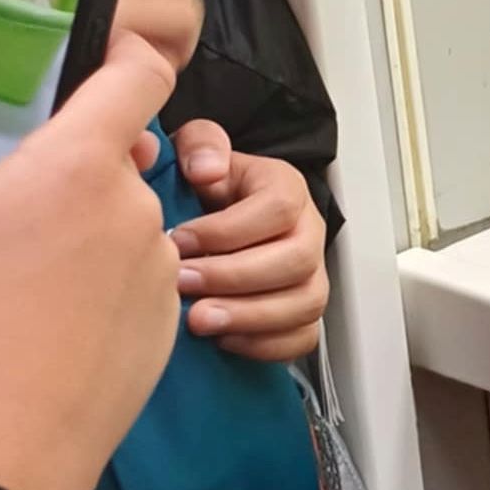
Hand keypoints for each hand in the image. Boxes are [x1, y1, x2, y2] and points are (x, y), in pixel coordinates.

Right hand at [0, 35, 179, 489]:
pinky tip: (45, 339)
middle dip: (68, 185)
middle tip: (5, 232)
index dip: (129, 59)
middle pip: (113, 169)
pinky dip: (98, 298)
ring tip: (13, 300)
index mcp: (72, 169)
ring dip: (80, 247)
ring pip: (119, 235)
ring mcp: (156, 274)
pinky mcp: (167, 331)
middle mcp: (133, 211)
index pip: (134, 81)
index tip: (118, 56)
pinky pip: (132, 291)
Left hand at [170, 127, 328, 361]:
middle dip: (235, 276)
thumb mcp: (199, 152)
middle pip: (297, 260)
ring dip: (250, 316)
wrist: (215, 222)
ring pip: (305, 303)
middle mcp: (308, 233)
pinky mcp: (302, 313)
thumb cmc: (206, 190)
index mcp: (286, 190)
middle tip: (183, 283)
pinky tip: (224, 340)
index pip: (277, 209)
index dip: (227, 230)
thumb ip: (201, 145)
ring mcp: (310, 276)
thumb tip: (206, 169)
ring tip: (199, 320)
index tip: (178, 240)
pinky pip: (302, 337)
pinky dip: (265, 344)